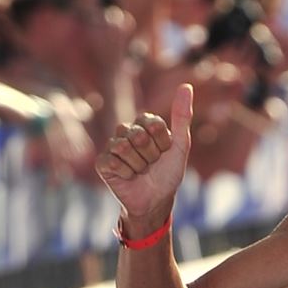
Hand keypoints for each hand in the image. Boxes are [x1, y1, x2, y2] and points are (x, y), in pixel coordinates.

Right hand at [96, 84, 191, 228]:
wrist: (155, 201)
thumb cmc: (168, 174)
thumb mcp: (181, 146)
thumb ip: (182, 117)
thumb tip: (186, 85)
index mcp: (144, 123)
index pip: (153, 124)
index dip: (163, 143)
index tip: (164, 153)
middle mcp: (126, 131)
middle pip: (138, 135)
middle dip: (150, 156)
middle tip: (151, 165)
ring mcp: (112, 145)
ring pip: (123, 147)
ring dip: (138, 166)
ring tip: (140, 171)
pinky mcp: (102, 163)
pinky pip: (112, 161)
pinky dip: (126, 174)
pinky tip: (128, 177)